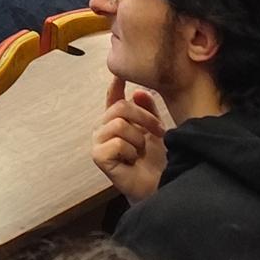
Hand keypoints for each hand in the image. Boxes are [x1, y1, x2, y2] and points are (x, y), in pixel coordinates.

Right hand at [93, 75, 171, 202]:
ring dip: (138, 139)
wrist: (161, 185)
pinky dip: (130, 151)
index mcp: (117, 120)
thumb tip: (137, 91)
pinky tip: (131, 161)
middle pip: (120, 107)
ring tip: (140, 152)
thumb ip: (147, 110)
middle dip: (144, 118)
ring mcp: (99, 142)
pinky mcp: (98, 156)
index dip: (115, 84)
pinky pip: (116, 142)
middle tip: (157, 133)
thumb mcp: (156, 130)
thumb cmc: (158, 160)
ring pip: (119, 124)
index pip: (112, 97)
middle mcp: (104, 129)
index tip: (120, 74)